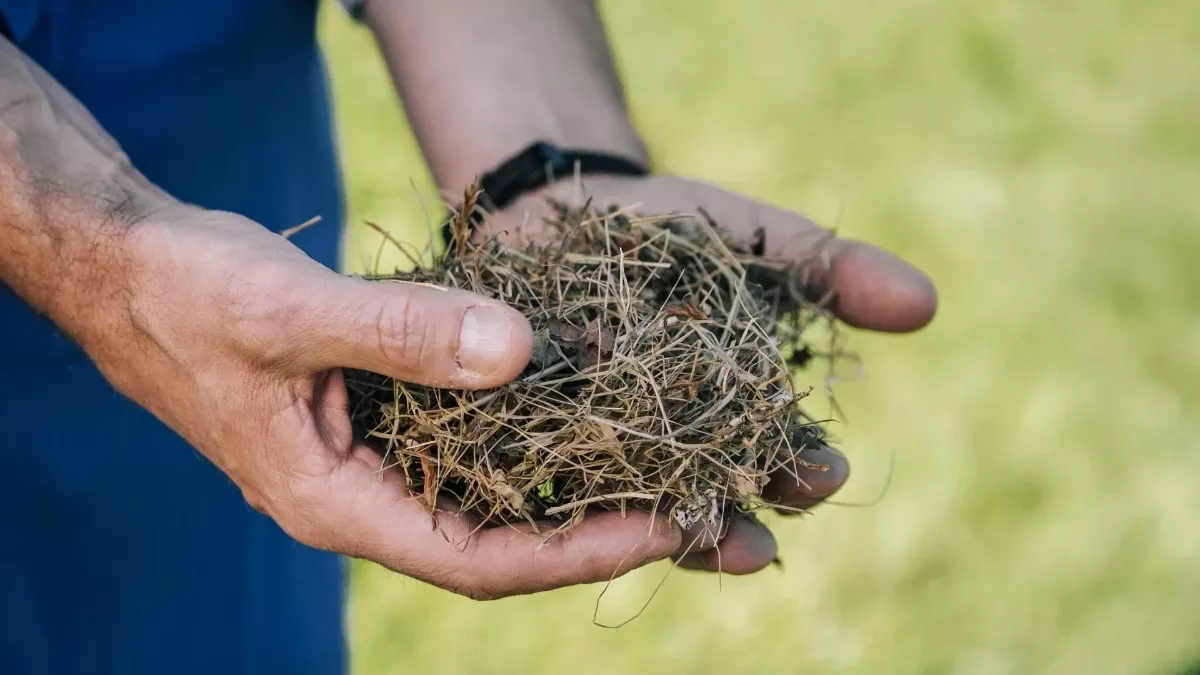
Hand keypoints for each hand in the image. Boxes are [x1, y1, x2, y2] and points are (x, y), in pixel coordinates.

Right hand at [84, 206, 681, 599]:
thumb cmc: (185, 293)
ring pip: (490, 491)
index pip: (478, 560)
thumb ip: (397, 331)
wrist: (126, 267)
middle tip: (700, 500)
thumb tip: (518, 350)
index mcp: (333, 504)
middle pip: (499, 539)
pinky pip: (469, 438)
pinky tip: (587, 402)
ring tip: (667, 460)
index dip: (577, 550)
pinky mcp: (377, 414)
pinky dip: (530, 428)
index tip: (669, 524)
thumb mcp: (288, 311)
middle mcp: (361, 498)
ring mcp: (370, 459)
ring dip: (573, 481)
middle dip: (598, 527)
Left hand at [481, 174, 938, 573]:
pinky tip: (573, 507)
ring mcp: (597, 451)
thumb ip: (836, 272)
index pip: (774, 461)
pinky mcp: (528, 440)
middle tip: (752, 536)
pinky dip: (563, 490)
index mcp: (732, 418)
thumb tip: (928, 304)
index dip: (799, 472)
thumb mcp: (759, 240)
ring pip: (631, 506)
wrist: (566, 201)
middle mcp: (669, 449)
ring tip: (677, 536)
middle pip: (707, 499)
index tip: (823, 473)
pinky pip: (547, 478)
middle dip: (735, 516)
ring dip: (657, 527)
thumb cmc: (675, 228)